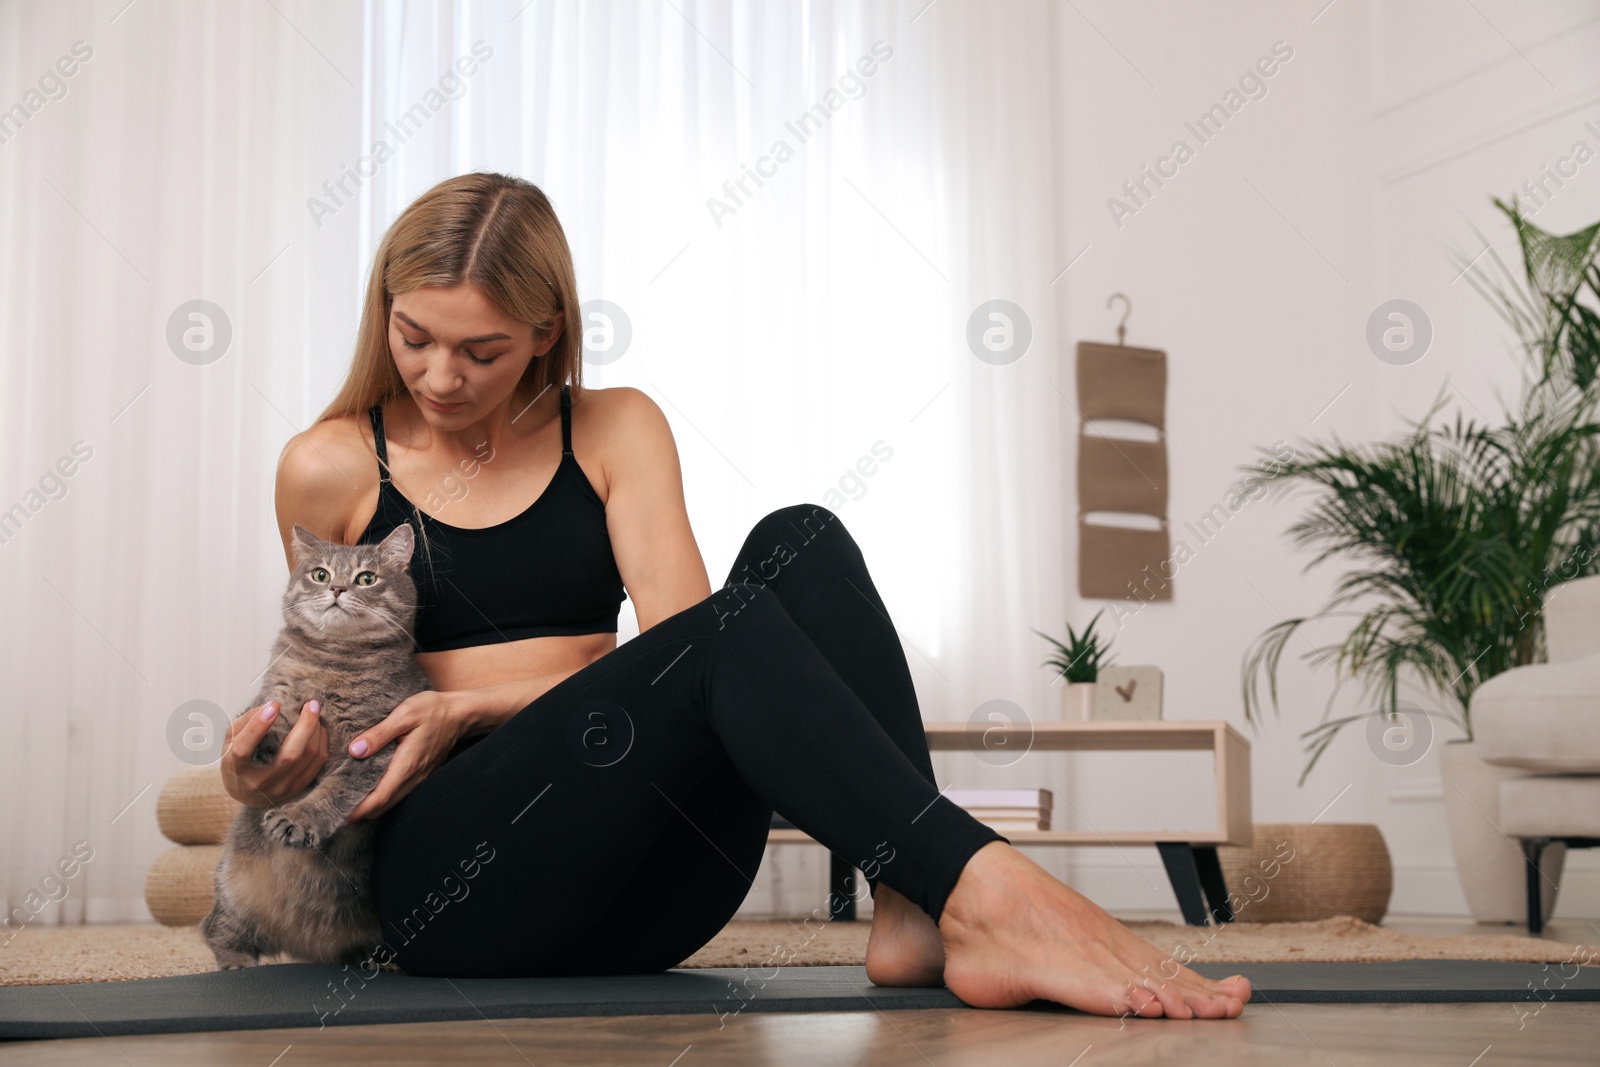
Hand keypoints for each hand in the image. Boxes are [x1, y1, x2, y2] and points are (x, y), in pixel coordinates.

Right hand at [220, 700, 327, 808]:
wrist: (245, 793)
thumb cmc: (238, 759)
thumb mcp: (231, 739)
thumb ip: (246, 721)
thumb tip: (272, 707)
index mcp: (235, 768)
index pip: (243, 749)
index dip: (257, 726)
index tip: (274, 704)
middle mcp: (258, 782)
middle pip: (289, 755)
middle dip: (305, 726)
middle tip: (311, 704)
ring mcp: (280, 788)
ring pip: (308, 757)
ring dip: (316, 731)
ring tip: (314, 715)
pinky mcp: (297, 790)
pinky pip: (318, 764)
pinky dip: (322, 742)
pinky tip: (318, 730)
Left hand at [344, 690, 468, 822]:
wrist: (461, 714)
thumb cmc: (433, 710)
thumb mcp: (405, 714)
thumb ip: (379, 733)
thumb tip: (355, 750)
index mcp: (407, 765)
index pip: (379, 798)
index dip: (357, 810)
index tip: (338, 815)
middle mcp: (413, 777)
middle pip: (382, 806)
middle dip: (359, 812)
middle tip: (334, 808)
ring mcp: (418, 778)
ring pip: (390, 801)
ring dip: (369, 805)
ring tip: (346, 800)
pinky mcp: (420, 774)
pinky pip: (397, 793)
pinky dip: (380, 797)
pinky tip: (368, 787)